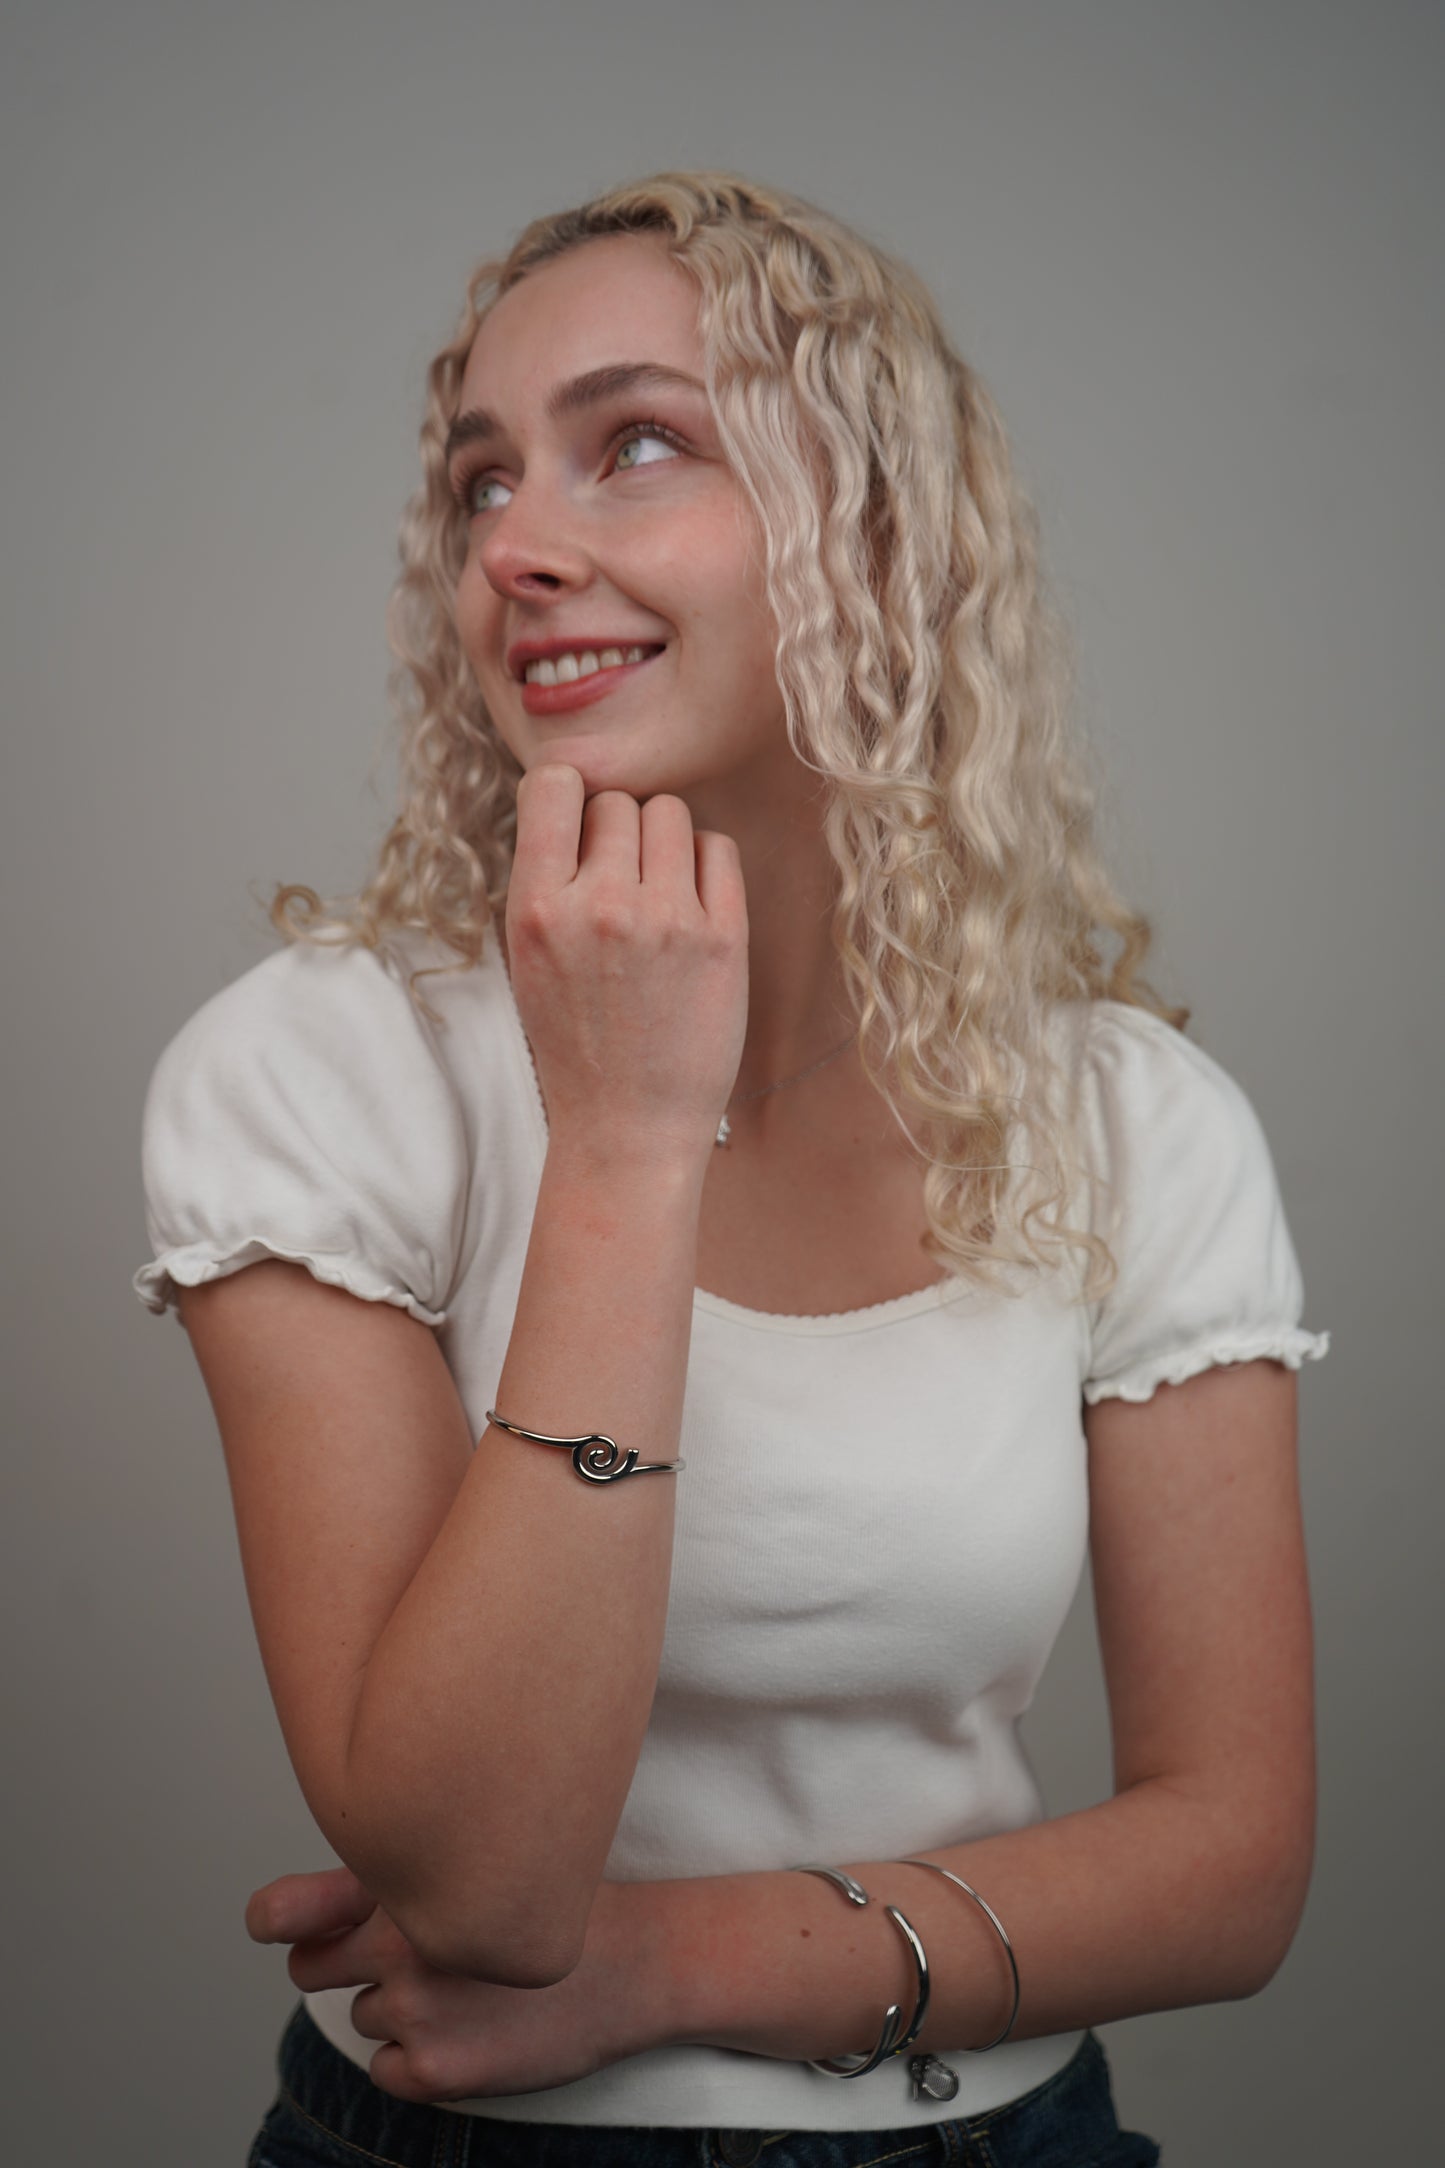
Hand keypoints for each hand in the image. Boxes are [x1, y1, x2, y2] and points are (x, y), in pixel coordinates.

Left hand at [245, 1866, 664, 2103]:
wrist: (635, 1962)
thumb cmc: (556, 1906)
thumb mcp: (480, 1864)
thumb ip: (393, 1879)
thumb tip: (296, 1911)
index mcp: (405, 1882)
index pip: (292, 1909)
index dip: (276, 1918)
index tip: (270, 1924)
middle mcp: (400, 1942)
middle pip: (311, 1968)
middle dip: (333, 1964)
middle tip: (399, 1961)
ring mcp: (416, 2009)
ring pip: (364, 2016)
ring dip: (400, 2010)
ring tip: (471, 1990)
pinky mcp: (435, 2071)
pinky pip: (389, 2071)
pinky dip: (420, 2061)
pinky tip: (474, 2032)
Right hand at [504, 764, 748, 1167]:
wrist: (627, 1126)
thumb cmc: (576, 1041)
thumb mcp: (528, 958)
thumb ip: (548, 881)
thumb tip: (581, 798)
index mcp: (535, 909)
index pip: (553, 783)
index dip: (568, 796)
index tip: (577, 827)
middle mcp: (599, 906)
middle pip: (619, 802)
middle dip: (619, 833)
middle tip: (621, 886)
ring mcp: (665, 920)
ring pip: (671, 813)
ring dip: (664, 842)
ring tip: (657, 895)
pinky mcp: (722, 939)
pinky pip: (718, 849)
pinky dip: (706, 865)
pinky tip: (692, 906)